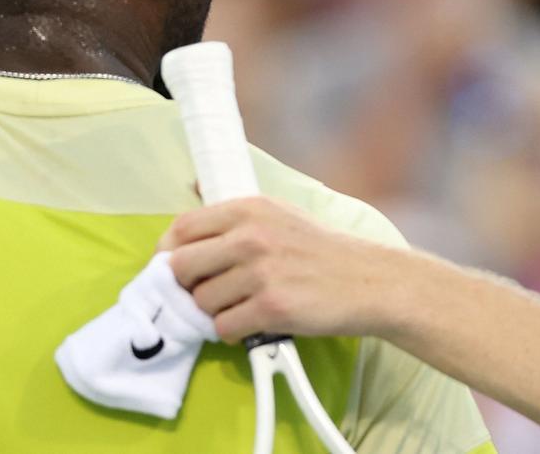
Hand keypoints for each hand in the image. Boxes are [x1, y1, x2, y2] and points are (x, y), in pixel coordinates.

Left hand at [160, 197, 402, 342]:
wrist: (369, 280)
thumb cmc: (322, 251)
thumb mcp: (281, 215)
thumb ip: (237, 218)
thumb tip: (188, 220)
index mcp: (250, 209)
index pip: (183, 228)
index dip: (170, 253)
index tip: (176, 268)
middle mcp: (251, 236)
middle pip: (181, 267)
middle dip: (187, 286)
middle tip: (207, 293)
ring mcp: (260, 272)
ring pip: (201, 302)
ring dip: (216, 311)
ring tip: (243, 306)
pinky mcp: (271, 307)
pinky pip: (223, 327)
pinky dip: (234, 331)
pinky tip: (254, 322)